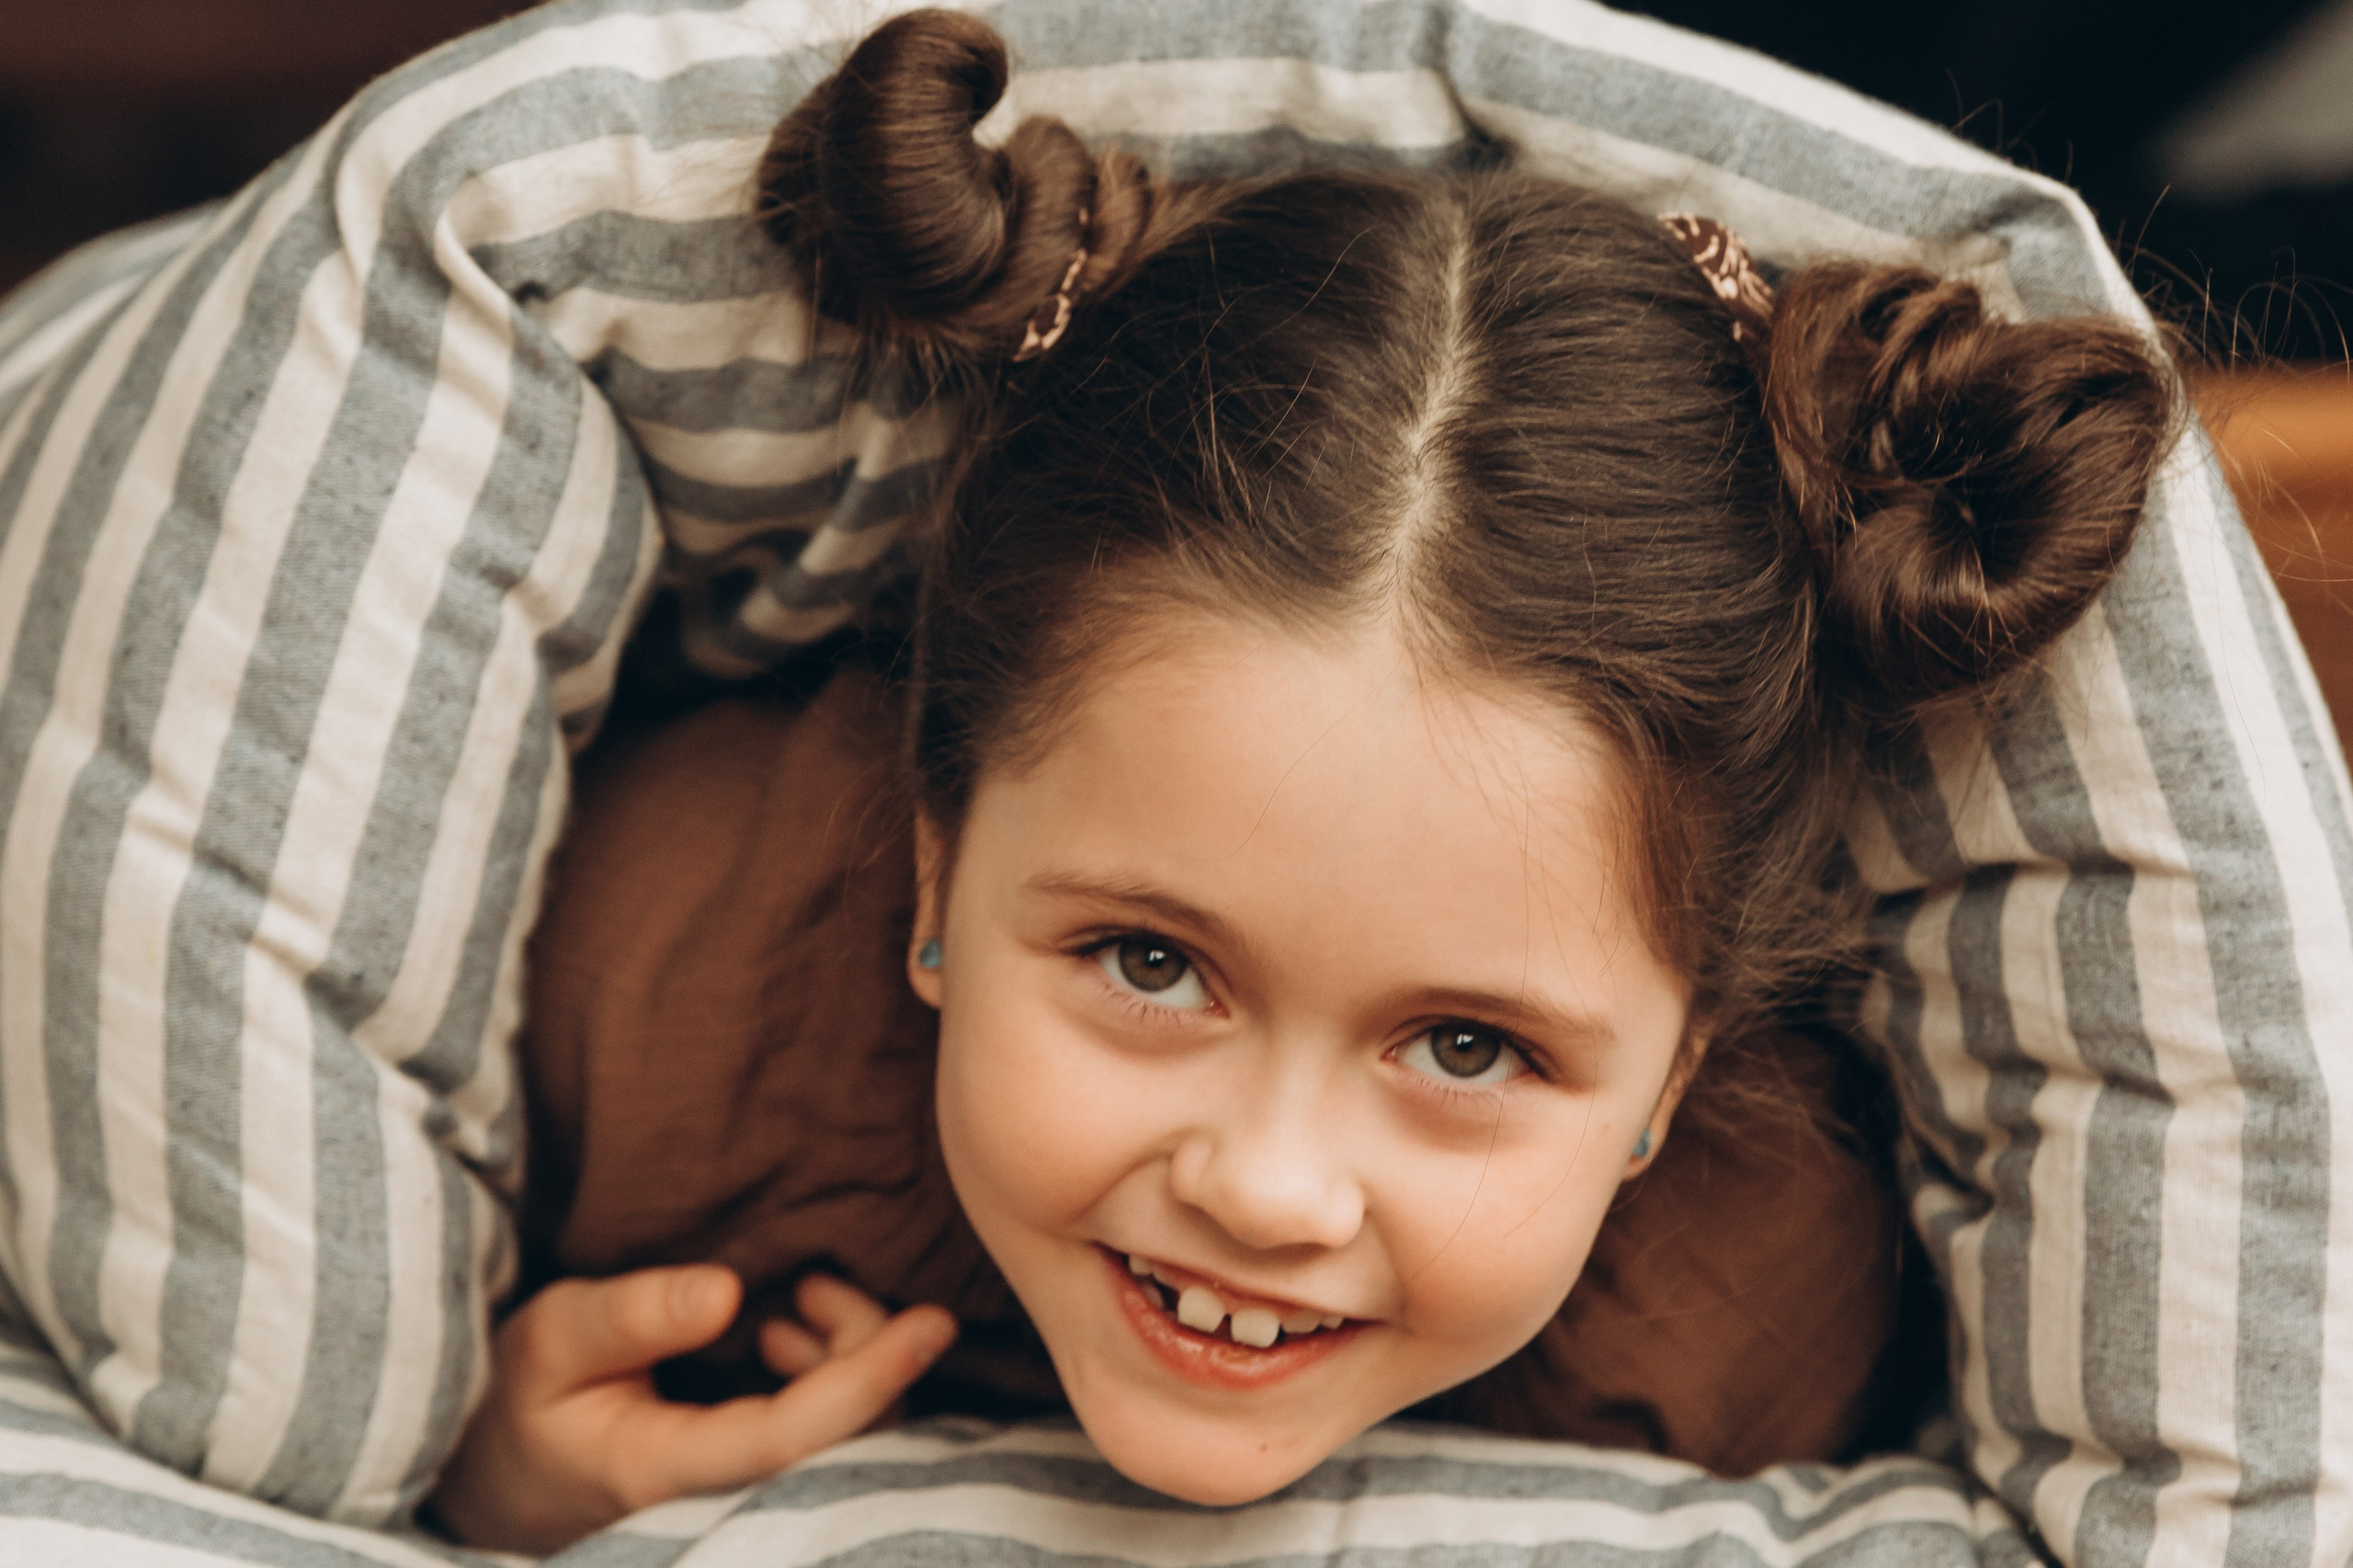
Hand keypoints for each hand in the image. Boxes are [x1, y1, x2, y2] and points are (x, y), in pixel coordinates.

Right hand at [426, 1266, 955, 1553]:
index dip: (871, 1379)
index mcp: (664, 1471)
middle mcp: (720, 1500)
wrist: (500, 1474)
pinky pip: (833, 1439)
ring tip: (799, 1302)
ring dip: (850, 1358)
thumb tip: (725, 1291)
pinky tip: (789, 1337)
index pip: (795, 1439)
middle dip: (867, 1351)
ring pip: (851, 1440)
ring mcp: (746, 1498)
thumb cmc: (522, 1399)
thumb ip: (629, 1316)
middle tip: (814, 1283)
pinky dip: (836, 1374)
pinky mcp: (760, 1482)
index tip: (932, 1323)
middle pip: (848, 1441)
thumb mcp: (549, 1341)